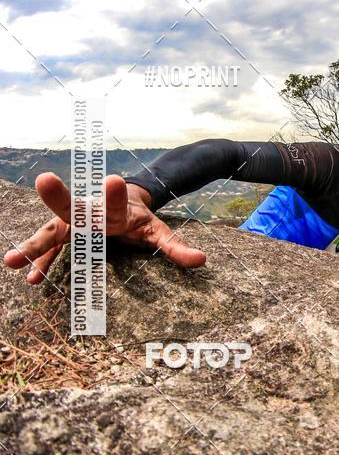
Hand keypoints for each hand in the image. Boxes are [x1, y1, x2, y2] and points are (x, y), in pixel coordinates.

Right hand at [3, 172, 205, 283]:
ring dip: (34, 244)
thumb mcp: (158, 231)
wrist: (119, 201)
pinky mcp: (63, 234)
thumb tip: (203, 261)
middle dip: (59, 195)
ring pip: (52, 230)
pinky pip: (49, 249)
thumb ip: (176, 246)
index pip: (118, 200)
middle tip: (44, 179)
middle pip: (75, 205)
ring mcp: (73, 222)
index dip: (116, 192)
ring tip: (12, 259)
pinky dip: (39, 260)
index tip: (115, 179)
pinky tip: (29, 276)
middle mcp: (91, 211)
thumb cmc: (139, 218)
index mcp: (117, 208)